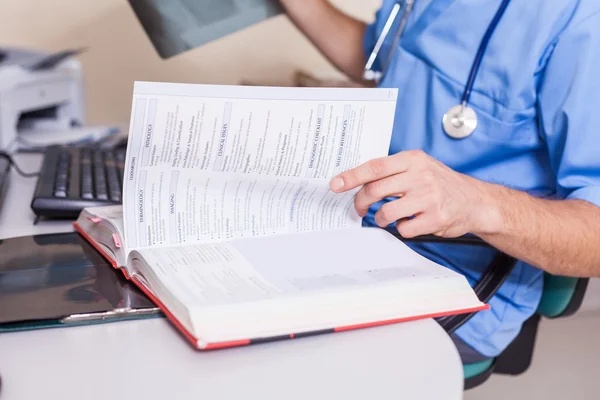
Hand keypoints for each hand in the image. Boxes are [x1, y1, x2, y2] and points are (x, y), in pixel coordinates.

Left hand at [329, 150, 491, 237]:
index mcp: (413, 159)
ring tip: (387, 218)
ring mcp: (429, 197)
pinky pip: (404, 228)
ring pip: (386, 212)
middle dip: (360, 203)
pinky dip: (401, 229)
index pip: (375, 166)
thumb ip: (393, 171)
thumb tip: (357, 180)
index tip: (335, 184)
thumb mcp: (419, 167)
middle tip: (358, 209)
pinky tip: (410, 223)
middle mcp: (421, 175)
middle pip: (375, 190)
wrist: (475, 201)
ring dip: (381, 219)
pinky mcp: (436, 218)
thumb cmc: (440, 184)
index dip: (352, 176)